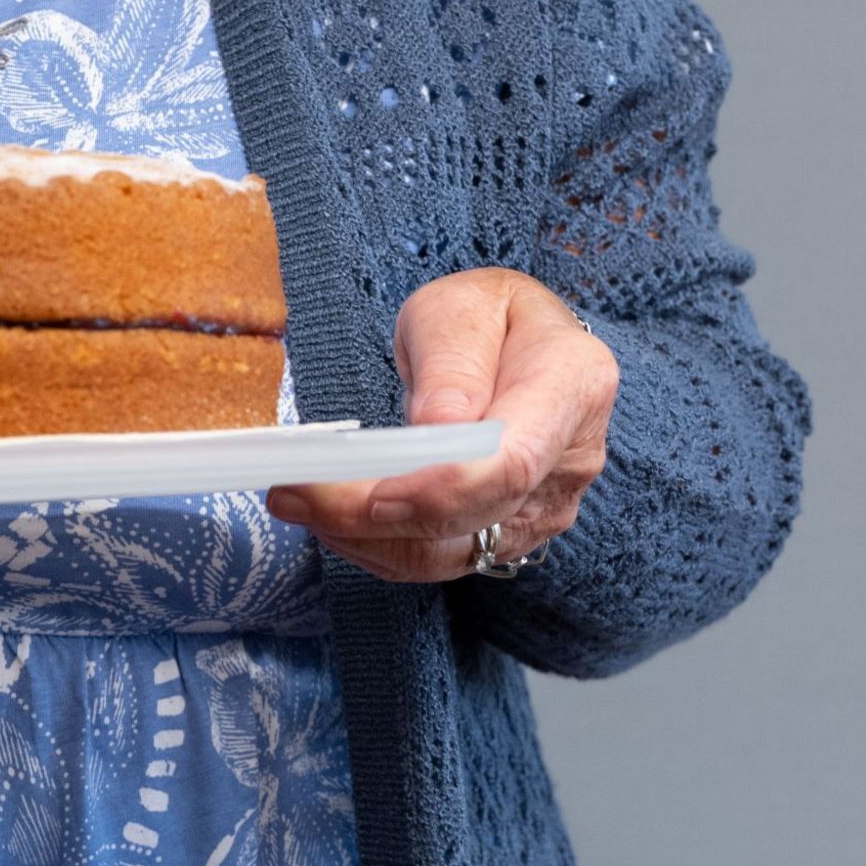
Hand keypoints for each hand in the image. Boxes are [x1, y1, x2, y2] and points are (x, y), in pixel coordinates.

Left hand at [266, 267, 616, 582]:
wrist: (517, 346)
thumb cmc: (487, 317)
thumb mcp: (461, 308)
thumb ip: (453, 362)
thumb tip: (438, 429)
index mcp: (573, 386)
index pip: (512, 461)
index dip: (441, 489)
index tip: (370, 495)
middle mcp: (571, 460)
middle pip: (477, 515)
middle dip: (376, 517)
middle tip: (292, 492)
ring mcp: (545, 507)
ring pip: (452, 551)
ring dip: (365, 539)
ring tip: (294, 501)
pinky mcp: (510, 534)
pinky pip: (441, 558)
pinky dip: (379, 547)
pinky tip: (330, 518)